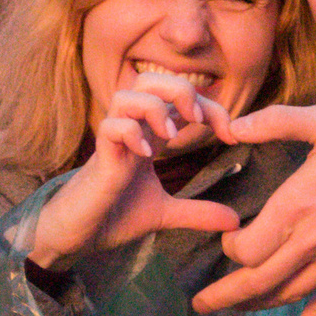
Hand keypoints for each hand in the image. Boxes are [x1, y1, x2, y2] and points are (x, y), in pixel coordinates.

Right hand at [28, 74, 242, 273]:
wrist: (79, 236)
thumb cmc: (114, 215)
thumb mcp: (165, 213)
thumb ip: (199, 212)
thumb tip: (236, 222)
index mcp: (148, 134)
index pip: (180, 100)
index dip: (211, 108)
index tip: (232, 135)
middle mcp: (131, 130)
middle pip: (150, 79)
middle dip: (180, 89)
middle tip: (198, 120)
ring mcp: (113, 142)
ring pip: (128, 95)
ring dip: (155, 108)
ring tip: (171, 137)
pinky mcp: (99, 159)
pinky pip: (110, 127)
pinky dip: (132, 134)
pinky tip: (147, 156)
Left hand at [190, 104, 315, 315]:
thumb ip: (278, 122)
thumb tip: (233, 126)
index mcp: (296, 208)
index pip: (247, 248)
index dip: (230, 247)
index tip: (227, 237)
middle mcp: (311, 244)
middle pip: (258, 283)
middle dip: (224, 296)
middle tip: (200, 304)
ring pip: (288, 296)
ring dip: (258, 306)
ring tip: (237, 309)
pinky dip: (313, 315)